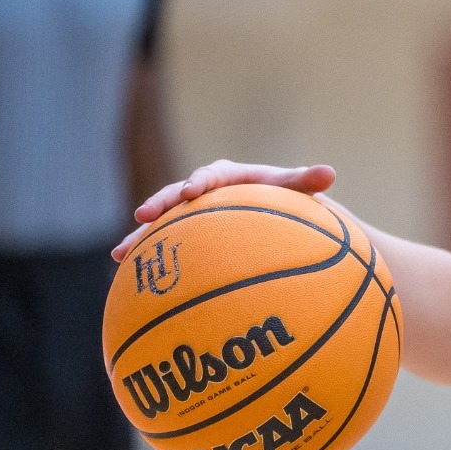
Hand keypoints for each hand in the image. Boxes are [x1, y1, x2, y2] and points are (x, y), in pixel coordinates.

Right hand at [112, 160, 335, 260]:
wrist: (276, 213)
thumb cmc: (288, 199)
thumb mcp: (297, 191)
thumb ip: (306, 182)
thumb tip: (330, 173)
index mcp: (229, 176)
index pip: (212, 175)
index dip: (200, 182)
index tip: (192, 191)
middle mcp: (205, 191)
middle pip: (177, 196)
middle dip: (160, 204)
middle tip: (144, 214)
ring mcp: (192, 214)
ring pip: (161, 222)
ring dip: (140, 235)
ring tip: (119, 253)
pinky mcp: (186, 234)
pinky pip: (162, 245)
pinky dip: (146, 256)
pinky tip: (125, 275)